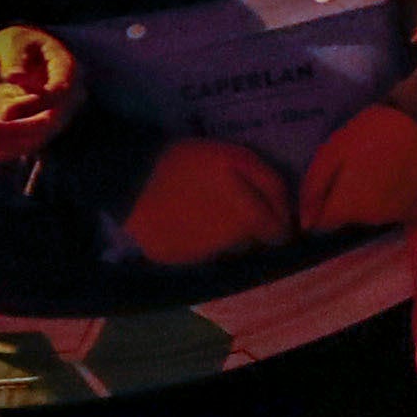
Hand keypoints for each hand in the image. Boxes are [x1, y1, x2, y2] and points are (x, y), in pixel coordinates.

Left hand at [0, 25, 77, 170]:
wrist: (19, 55)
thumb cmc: (19, 43)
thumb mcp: (14, 42)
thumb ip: (15, 60)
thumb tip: (14, 85)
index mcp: (68, 70)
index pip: (60, 92)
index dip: (36, 101)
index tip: (7, 105)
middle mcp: (65, 100)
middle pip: (44, 123)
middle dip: (10, 131)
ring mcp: (50, 118)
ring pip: (30, 140)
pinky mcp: (31, 131)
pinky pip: (18, 147)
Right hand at [122, 135, 294, 267]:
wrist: (130, 174)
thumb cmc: (189, 161)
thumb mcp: (237, 157)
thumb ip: (270, 184)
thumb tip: (286, 216)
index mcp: (246, 219)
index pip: (277, 236)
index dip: (277, 226)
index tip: (268, 217)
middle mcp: (227, 245)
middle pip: (251, 244)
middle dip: (248, 230)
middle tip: (230, 208)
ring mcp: (197, 257)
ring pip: (223, 252)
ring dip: (222, 238)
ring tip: (204, 213)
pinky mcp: (172, 260)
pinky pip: (193, 256)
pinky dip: (193, 243)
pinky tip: (183, 222)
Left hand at [293, 100, 416, 238]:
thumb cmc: (370, 133)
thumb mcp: (333, 152)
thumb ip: (314, 189)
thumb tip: (305, 224)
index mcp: (348, 206)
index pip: (325, 224)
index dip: (323, 208)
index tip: (330, 188)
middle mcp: (373, 218)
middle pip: (350, 220)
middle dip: (347, 202)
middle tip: (356, 171)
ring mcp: (399, 215)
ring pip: (373, 216)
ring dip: (371, 200)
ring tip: (377, 171)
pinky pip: (397, 212)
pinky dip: (393, 199)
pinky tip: (396, 177)